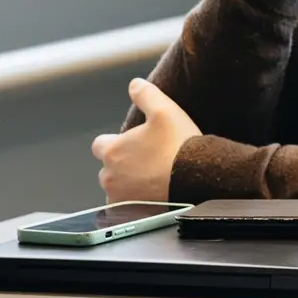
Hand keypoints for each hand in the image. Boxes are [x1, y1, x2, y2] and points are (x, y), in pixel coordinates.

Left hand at [91, 78, 199, 201]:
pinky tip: (155, 193)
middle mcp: (110, 176)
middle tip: (149, 160)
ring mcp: (120, 197)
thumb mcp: (165, 110)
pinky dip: (138, 202)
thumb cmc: (179, 146)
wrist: (197, 180)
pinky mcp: (133, 213)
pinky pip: (128, 207)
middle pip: (109, 168)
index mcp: (112, 150)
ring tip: (154, 178)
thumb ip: (146, 94)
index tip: (133, 143)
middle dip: (123, 164)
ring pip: (118, 189)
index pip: (99, 145)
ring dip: (130, 184)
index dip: (115, 142)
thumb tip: (134, 84)